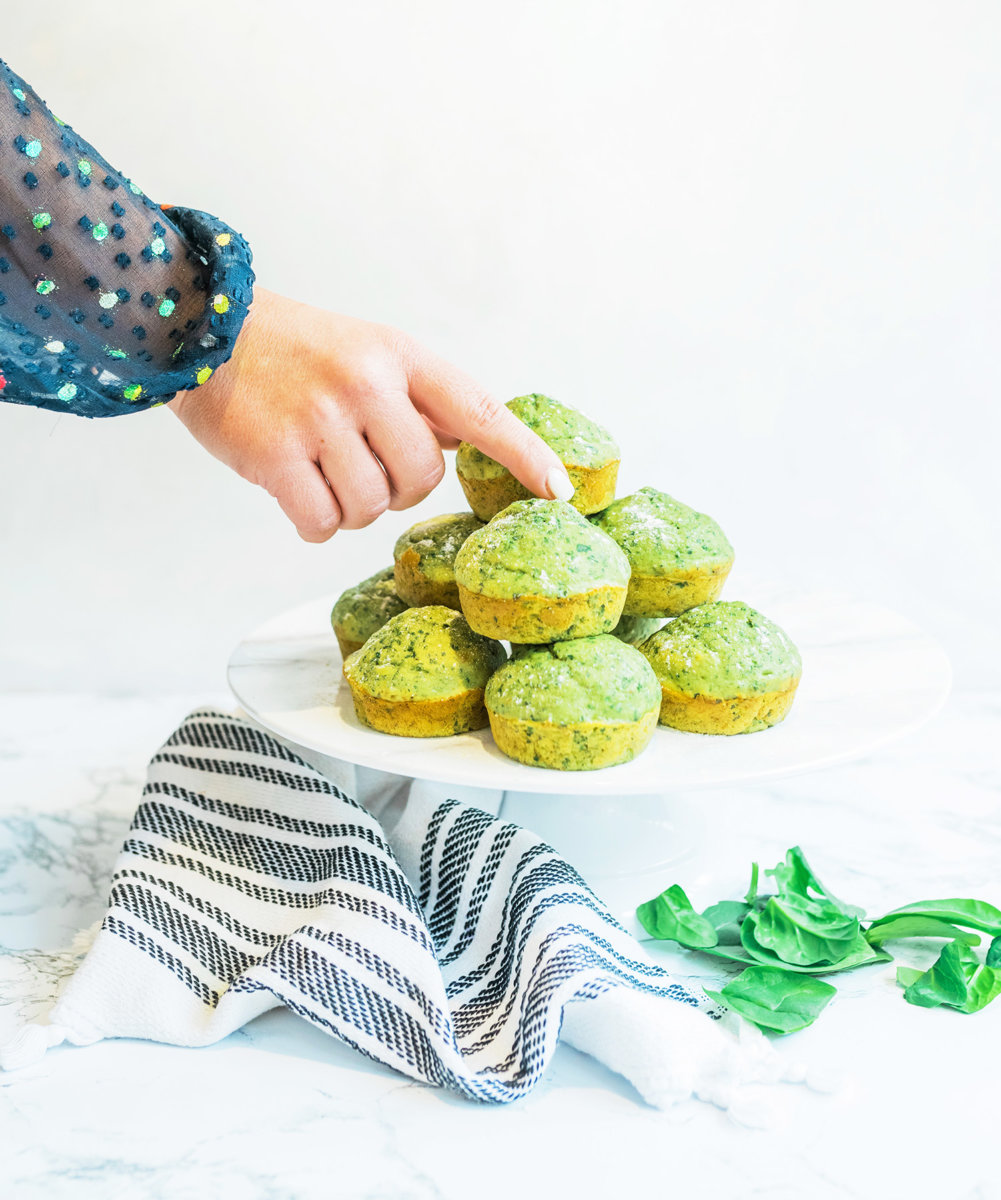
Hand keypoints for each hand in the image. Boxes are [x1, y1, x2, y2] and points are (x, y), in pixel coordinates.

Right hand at [167, 288, 573, 541]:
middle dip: (397, 486)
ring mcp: (319, 418)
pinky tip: (296, 492)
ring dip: (350, 505)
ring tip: (319, 466)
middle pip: (421, 479)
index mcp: (399, 355)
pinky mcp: (274, 455)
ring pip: (371, 507)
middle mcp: (366, 382)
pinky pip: (322, 522)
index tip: (559, 490)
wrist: (204, 329)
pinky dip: (314, 521)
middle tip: (359, 460)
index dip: (523, 454)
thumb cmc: (294, 350)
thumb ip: (417, 398)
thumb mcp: (368, 351)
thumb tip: (465, 448)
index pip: (478, 411)